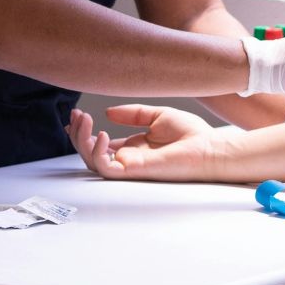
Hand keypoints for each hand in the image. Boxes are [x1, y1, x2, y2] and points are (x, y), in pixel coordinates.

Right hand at [67, 105, 223, 180]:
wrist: (209, 147)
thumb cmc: (192, 135)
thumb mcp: (157, 115)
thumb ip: (133, 114)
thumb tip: (108, 112)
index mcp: (134, 147)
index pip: (101, 144)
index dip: (84, 132)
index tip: (76, 116)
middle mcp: (129, 158)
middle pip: (91, 152)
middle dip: (78, 134)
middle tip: (76, 116)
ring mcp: (130, 166)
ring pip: (92, 161)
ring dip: (81, 141)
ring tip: (83, 122)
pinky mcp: (135, 171)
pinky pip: (106, 169)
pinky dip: (98, 153)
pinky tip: (102, 134)